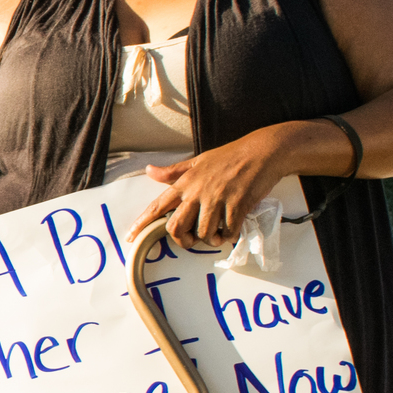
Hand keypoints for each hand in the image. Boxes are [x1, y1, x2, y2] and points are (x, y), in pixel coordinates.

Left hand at [132, 123, 304, 250]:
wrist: (262, 152)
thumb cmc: (229, 156)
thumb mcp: (197, 161)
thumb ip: (173, 172)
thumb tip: (149, 171)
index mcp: (185, 182)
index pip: (158, 205)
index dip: (142, 223)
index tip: (130, 237)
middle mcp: (197, 192)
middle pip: (176, 226)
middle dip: (182, 240)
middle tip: (191, 241)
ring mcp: (217, 199)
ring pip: (203, 233)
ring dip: (210, 239)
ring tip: (217, 234)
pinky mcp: (237, 205)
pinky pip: (227, 232)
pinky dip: (229, 236)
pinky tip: (231, 230)